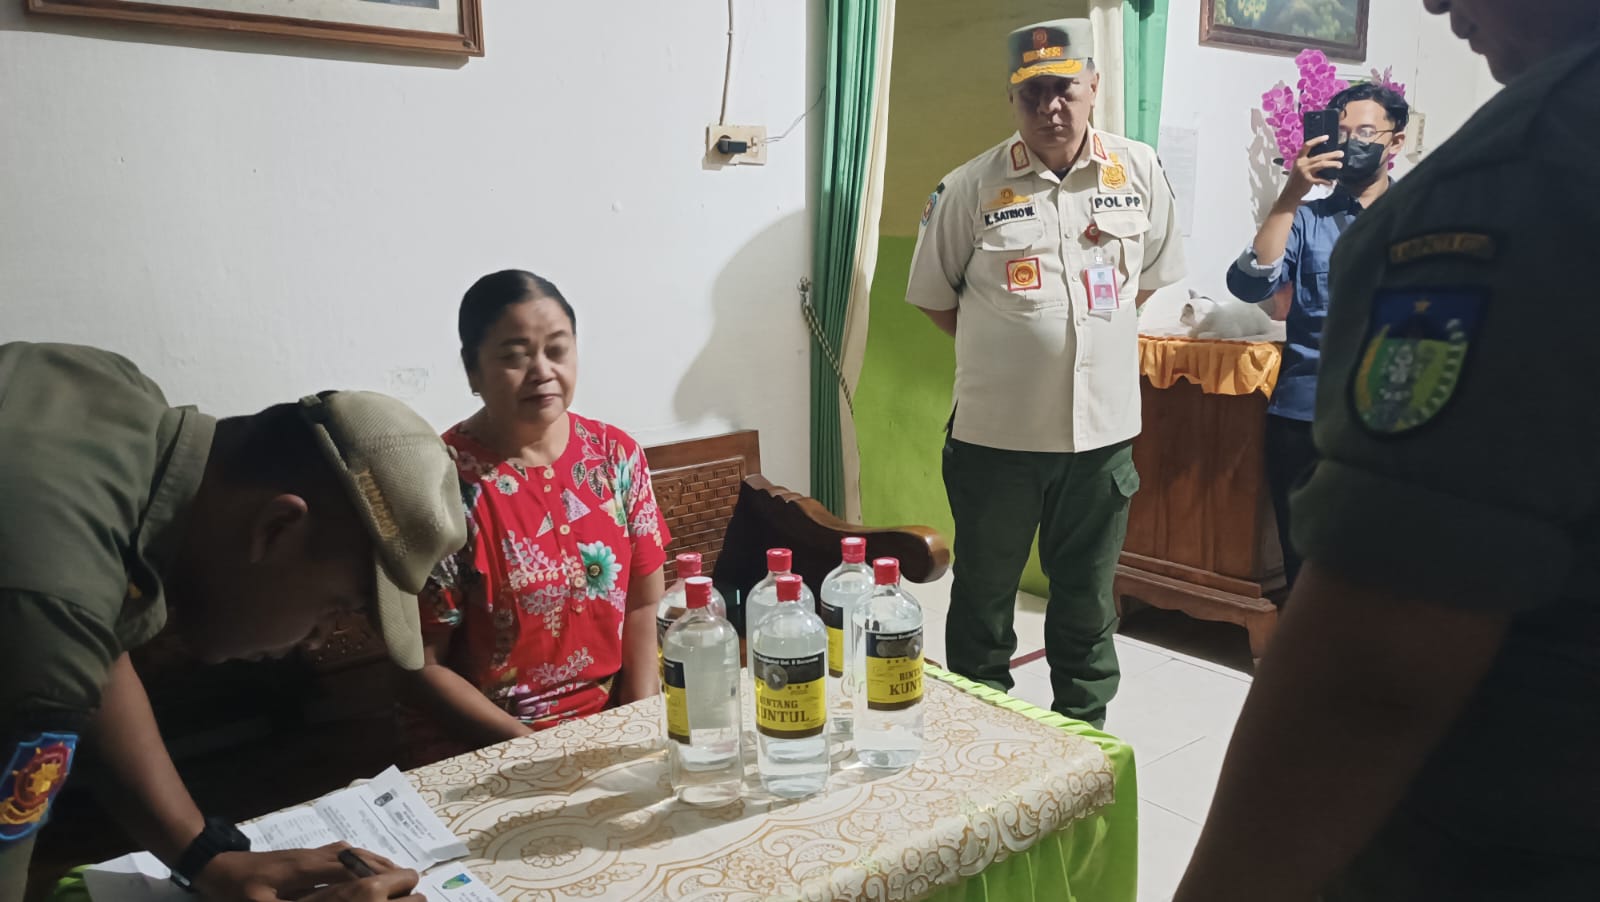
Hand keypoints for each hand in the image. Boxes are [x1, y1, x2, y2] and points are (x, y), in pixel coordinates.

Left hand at [193, 844, 401, 901]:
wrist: (217, 866)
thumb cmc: (236, 890)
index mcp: (305, 869)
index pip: (348, 869)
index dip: (373, 876)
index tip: (396, 884)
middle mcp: (314, 856)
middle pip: (356, 857)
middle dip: (382, 866)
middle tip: (406, 879)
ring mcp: (309, 853)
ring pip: (350, 852)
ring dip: (373, 860)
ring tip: (394, 872)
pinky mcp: (304, 855)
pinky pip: (341, 853)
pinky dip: (359, 858)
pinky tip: (364, 867)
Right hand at [1280, 136, 1343, 204]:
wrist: (1289, 194)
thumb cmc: (1295, 181)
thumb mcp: (1298, 169)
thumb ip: (1307, 163)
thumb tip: (1323, 158)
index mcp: (1299, 159)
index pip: (1307, 146)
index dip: (1317, 140)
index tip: (1326, 137)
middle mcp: (1301, 164)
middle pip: (1319, 156)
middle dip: (1332, 154)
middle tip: (1341, 153)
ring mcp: (1305, 172)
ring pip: (1322, 164)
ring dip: (1332, 164)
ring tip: (1340, 164)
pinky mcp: (1308, 180)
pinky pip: (1321, 179)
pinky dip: (1327, 181)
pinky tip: (1332, 182)